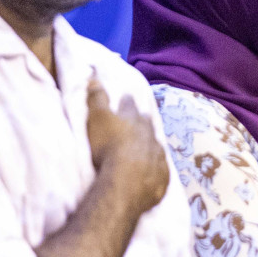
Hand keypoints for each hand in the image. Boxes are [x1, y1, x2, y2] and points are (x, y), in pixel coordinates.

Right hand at [87, 78, 168, 214]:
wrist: (128, 180)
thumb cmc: (108, 147)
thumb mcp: (97, 118)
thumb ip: (96, 98)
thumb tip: (94, 76)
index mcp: (134, 119)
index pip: (129, 105)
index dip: (127, 101)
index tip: (126, 96)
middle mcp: (150, 134)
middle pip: (147, 123)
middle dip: (143, 120)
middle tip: (141, 117)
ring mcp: (159, 155)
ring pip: (157, 144)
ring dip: (152, 143)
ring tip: (148, 143)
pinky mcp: (163, 176)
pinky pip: (161, 169)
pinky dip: (156, 166)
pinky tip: (155, 169)